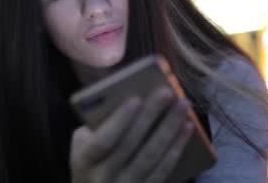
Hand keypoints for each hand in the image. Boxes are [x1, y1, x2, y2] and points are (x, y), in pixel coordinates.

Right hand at [70, 88, 193, 182]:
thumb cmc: (89, 162)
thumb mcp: (81, 145)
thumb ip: (96, 127)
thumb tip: (125, 100)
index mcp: (84, 161)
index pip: (104, 141)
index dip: (120, 121)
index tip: (136, 98)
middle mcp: (104, 177)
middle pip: (131, 145)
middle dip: (150, 116)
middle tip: (167, 92)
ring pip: (151, 156)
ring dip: (169, 128)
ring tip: (182, 105)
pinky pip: (164, 169)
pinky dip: (176, 147)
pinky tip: (187, 128)